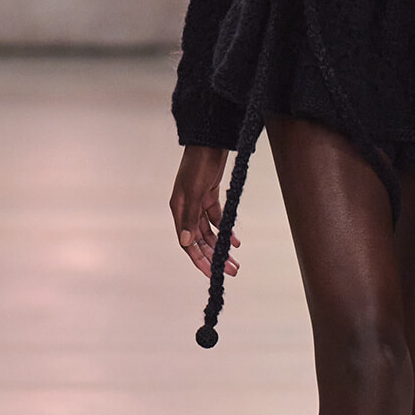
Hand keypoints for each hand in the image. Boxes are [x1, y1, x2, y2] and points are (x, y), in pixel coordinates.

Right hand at [170, 145, 240, 278]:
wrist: (210, 141)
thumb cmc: (200, 163)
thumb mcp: (196, 191)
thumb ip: (191, 217)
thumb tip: (186, 242)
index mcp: (179, 209)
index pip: (188, 242)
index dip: (199, 259)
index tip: (212, 274)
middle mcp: (187, 209)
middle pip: (200, 240)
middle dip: (214, 257)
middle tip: (230, 271)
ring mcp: (198, 203)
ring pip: (209, 232)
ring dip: (221, 246)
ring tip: (234, 261)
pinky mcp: (209, 197)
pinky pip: (217, 219)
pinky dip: (226, 229)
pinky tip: (235, 241)